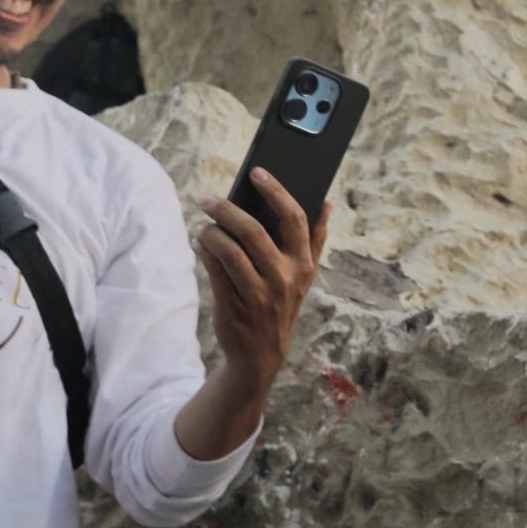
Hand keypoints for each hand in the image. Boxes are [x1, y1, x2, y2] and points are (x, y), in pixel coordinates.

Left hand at [196, 169, 327, 391]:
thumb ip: (314, 241)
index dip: (276, 192)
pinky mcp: (234, 304)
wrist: (261, 355)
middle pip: (254, 230)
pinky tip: (200, 244)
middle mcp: (285, 278)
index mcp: (305, 266)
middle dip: (228, 210)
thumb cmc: (281, 305)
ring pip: (229, 248)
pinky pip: (214, 267)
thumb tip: (326, 203)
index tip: (258, 172)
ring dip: (210, 231)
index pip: (295, 219)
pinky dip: (204, 250)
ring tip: (203, 225)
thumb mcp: (304, 277)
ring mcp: (259, 293)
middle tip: (209, 200)